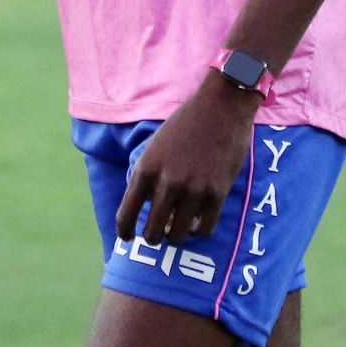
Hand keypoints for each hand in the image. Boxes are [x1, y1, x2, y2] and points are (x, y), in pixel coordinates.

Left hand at [115, 74, 261, 244]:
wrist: (221, 107)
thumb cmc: (185, 124)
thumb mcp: (155, 146)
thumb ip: (149, 175)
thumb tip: (146, 206)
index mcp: (146, 169)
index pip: (127, 213)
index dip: (124, 231)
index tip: (126, 238)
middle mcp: (167, 183)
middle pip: (153, 231)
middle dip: (152, 238)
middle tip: (155, 236)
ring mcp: (193, 190)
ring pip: (178, 235)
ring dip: (175, 237)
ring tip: (175, 233)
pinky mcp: (217, 193)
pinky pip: (204, 228)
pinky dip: (198, 231)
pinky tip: (196, 226)